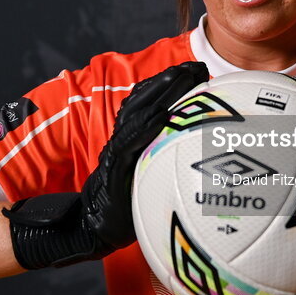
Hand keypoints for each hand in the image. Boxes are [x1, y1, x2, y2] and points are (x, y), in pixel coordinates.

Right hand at [4, 61, 208, 267]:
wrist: (93, 228)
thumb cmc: (125, 209)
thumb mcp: (150, 180)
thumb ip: (166, 164)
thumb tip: (202, 158)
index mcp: (132, 140)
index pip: (149, 104)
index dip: (170, 85)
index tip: (196, 71)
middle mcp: (124, 140)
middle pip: (144, 101)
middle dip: (170, 81)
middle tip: (196, 66)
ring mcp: (117, 152)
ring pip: (137, 115)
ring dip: (160, 93)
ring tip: (182, 77)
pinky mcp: (113, 169)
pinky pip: (129, 145)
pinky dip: (145, 128)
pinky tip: (163, 116)